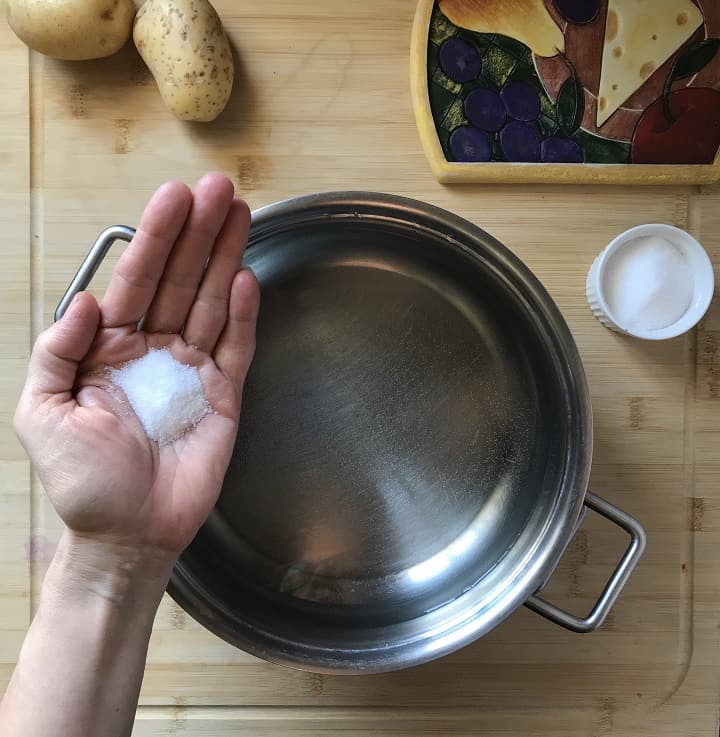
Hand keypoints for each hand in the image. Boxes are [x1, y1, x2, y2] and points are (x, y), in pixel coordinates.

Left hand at [14, 173, 259, 566]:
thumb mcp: (43, 413)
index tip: (174, 197)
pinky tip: (246, 278)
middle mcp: (153, 349)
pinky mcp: (224, 395)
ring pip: (210, 303)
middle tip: (219, 188)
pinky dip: (241, 314)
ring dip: (225, 258)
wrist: (126, 535)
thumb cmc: (82, 480)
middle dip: (199, 233)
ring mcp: (192, 370)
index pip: (136, 280)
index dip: (155, 238)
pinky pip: (236, 347)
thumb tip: (86, 299)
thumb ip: (58, 352)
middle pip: (180, 280)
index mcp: (109, 347)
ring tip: (241, 214)